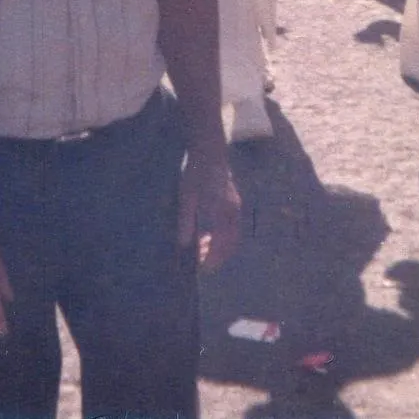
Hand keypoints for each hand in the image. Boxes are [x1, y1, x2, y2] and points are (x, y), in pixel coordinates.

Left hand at [177, 150, 240, 271]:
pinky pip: (231, 226)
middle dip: (217, 256)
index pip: (219, 245)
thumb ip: (186, 221)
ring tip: (202, 249)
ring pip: (232, 236)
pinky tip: (207, 234)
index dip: (211, 259)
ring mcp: (235, 207)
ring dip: (219, 246)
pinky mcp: (234, 202)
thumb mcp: (187, 197)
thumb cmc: (196, 172)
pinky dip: (222, 235)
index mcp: (221, 213)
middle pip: (230, 244)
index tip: (201, 269)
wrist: (209, 150)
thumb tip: (183, 245)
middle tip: (202, 263)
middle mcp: (232, 212)